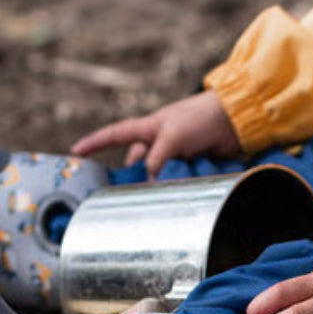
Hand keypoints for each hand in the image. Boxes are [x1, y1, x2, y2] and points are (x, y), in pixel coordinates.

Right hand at [70, 91, 242, 173]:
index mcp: (149, 128)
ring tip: (168, 190)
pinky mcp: (192, 165)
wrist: (238, 120)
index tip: (74, 153)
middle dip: (138, 180)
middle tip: (134, 196)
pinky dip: (182, 185)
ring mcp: (176, 154)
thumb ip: (156, 160)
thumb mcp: (172, 136)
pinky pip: (179, 181)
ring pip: (159, 177)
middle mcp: (159, 141)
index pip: (115, 135)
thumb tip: (147, 183)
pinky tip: (187, 188)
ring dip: (164, 184)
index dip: (94, 144)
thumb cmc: (201, 117)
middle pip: (138, 166)